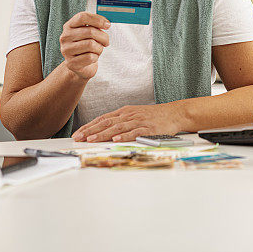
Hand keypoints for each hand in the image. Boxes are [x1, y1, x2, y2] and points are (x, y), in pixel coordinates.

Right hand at [60, 11, 110, 79]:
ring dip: (100, 48)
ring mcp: (66, 50)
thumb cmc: (87, 47)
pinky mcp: (70, 63)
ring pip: (91, 44)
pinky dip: (96, 57)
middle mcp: (65, 37)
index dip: (98, 19)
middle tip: (106, 42)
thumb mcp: (89, 34)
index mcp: (69, 26)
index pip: (82, 17)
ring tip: (97, 50)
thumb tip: (106, 24)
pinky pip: (90, 57)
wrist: (80, 66)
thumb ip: (95, 26)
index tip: (108, 25)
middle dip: (103, 37)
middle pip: (90, 31)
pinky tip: (92, 58)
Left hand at [71, 102, 187, 141]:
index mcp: (124, 112)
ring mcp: (138, 121)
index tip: (78, 133)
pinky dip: (124, 136)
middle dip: (91, 131)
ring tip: (92, 139)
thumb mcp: (134, 114)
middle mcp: (129, 115)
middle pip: (107, 122)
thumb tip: (103, 130)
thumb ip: (120, 121)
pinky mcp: (148, 129)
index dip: (89, 126)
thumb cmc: (153, 116)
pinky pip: (134, 132)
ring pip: (118, 128)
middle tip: (79, 137)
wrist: (174, 113)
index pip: (103, 119)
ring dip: (103, 134)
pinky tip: (116, 139)